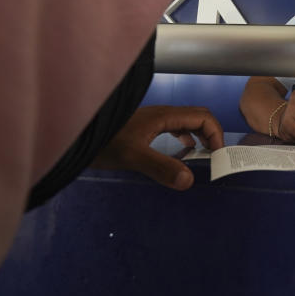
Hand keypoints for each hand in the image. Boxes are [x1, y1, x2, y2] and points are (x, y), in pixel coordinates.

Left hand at [91, 105, 223, 189]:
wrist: (76, 135)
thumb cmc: (103, 142)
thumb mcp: (133, 157)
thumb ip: (161, 167)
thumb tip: (189, 181)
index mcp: (164, 116)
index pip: (202, 117)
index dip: (216, 134)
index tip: (217, 156)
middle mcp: (161, 115)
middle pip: (197, 117)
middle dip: (211, 134)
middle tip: (215, 157)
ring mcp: (152, 120)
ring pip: (185, 122)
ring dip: (199, 136)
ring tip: (203, 155)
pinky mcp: (143, 128)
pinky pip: (173, 128)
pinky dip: (185, 138)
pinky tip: (181, 151)